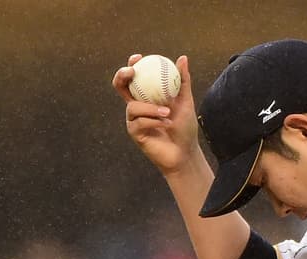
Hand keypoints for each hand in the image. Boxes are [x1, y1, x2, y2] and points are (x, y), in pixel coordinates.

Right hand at [112, 54, 202, 175]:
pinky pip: (139, 122)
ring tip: (167, 112)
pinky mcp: (135, 133)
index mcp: (147, 96)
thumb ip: (183, 81)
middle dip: (121, 76)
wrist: (185, 151)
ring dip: (150, 108)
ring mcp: (134, 120)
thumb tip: (182, 58)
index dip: (132, 65)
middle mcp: (137, 106)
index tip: (139, 58)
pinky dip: (154, 121)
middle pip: (120, 87)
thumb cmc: (185, 127)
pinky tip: (166, 123)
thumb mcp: (186, 101)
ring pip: (132, 106)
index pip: (135, 77)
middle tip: (132, 72)